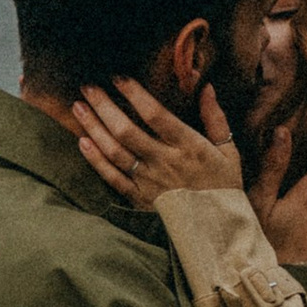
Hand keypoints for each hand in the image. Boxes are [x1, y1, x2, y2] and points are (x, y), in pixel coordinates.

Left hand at [71, 75, 243, 205]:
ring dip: (94, 127)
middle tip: (88, 87)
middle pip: (127, 131)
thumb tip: (207, 86)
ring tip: (78, 107)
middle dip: (104, 106)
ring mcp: (149, 181)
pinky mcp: (139, 198)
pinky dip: (95, 160)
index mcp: (188, 146)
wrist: (217, 229)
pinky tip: (81, 141)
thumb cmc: (223, 185)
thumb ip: (215, 117)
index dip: (135, 94)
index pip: (156, 115)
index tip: (118, 77)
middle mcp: (165, 162)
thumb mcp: (228, 150)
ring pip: (115, 151)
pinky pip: (112, 178)